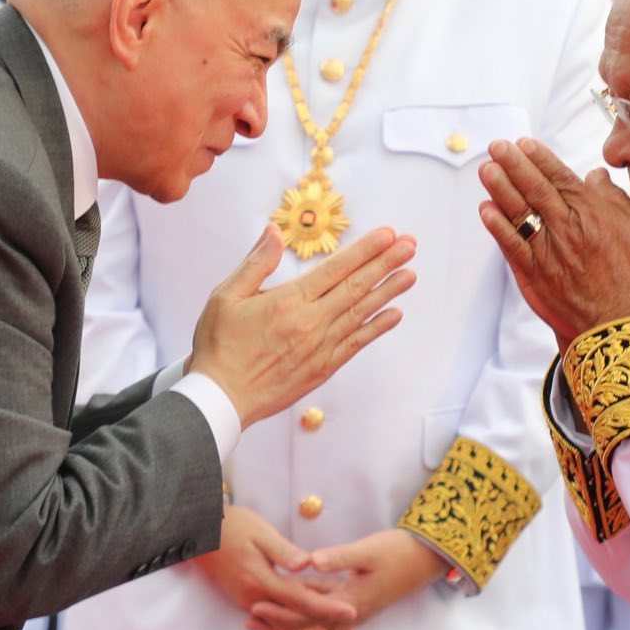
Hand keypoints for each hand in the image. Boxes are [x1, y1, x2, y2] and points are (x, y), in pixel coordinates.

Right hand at [189, 225, 415, 427]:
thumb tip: (273, 231)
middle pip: (356, 286)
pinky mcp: (322, 369)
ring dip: (389, 291)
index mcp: (288, 301)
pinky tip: (394, 313)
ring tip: (411, 273)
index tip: (387, 234)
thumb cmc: (219, 346)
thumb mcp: (226, 296)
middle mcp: (310, 323)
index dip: (365, 249)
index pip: (336, 268)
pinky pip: (356, 344)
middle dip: (386, 262)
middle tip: (410, 245)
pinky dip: (377, 327)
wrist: (221, 398)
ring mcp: (320, 347)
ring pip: (362, 313)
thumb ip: (256, 262)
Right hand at [192, 505, 357, 629]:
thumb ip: (284, 551)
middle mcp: (254, 599)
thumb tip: (306, 565)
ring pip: (284, 627)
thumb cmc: (231, 526)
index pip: (301, 601)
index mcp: (261, 581)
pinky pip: (273, 621)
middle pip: (294, 625)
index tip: (351, 613)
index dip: (328, 609)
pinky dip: (292, 628)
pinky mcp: (244, 600)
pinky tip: (308, 627)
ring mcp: (247, 602)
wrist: (196, 532)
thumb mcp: (260, 531)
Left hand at [247, 530, 445, 629]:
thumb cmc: (398, 552)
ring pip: (314, 621)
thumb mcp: (368, 551)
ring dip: (289, 620)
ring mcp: (354, 610)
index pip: (308, 614)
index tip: (256, 606)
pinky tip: (290, 601)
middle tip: (249, 618)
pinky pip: (324, 611)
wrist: (426, 558)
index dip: (280, 613)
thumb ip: (339, 558)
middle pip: (307, 625)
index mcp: (350, 603)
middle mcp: (351, 613)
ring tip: (261, 615)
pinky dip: (305, 609)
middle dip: (278, 623)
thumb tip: (312, 561)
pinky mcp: (355, 602)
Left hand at [477, 138, 629, 345]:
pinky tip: (485, 210)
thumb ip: (614, 199)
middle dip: (513, 164)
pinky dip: (497, 227)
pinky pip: (512, 245)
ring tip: (486, 169)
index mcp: (592, 212)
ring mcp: (549, 251)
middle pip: (535, 188)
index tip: (522, 142)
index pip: (559, 177)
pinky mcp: (536, 275)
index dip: (538, 157)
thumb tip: (595, 175)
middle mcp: (568, 227)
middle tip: (496, 146)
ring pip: (519, 213)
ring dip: (500, 189)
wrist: (622, 324)